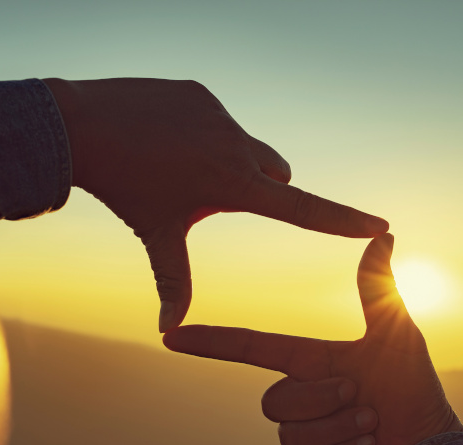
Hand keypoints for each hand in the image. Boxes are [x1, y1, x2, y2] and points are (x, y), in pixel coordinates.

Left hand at [42, 78, 388, 331]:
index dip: (342, 221)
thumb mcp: (157, 236)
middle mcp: (236, 146)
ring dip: (229, 162)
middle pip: (276, 174)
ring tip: (180, 167)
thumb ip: (173, 282)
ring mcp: (220, 116)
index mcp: (233, 185)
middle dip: (262, 189)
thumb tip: (168, 332)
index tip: (379, 224)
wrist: (83, 128)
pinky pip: (219, 121)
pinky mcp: (202, 94)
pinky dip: (204, 135)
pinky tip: (166, 140)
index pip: (301, 209)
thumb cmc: (126, 189)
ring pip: (246, 147)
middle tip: (214, 194)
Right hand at [163, 234, 462, 444]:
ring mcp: (305, 434)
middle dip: (323, 399)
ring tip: (372, 424)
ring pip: (291, 434)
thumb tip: (383, 233)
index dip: (211, 342)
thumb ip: (379, 287)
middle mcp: (302, 396)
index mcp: (311, 362)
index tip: (173, 334)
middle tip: (363, 398)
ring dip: (340, 429)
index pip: (251, 348)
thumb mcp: (396, 332)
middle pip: (274, 401)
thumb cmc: (415, 387)